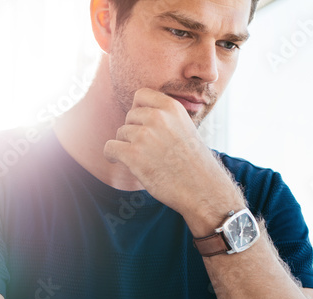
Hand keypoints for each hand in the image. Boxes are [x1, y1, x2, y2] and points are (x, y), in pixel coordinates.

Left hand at [103, 88, 239, 221]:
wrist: (201, 189)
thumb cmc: (194, 163)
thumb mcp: (186, 128)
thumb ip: (165, 117)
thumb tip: (139, 113)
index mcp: (172, 107)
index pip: (141, 95)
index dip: (138, 110)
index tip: (142, 124)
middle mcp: (158, 117)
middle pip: (129, 116)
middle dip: (133, 131)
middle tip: (146, 148)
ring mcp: (145, 136)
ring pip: (120, 133)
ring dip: (126, 146)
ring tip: (142, 159)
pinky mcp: (134, 155)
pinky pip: (110, 147)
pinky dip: (111, 154)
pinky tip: (116, 160)